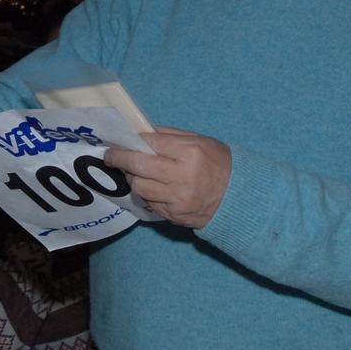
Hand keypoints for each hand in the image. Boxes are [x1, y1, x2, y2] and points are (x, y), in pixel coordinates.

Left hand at [103, 126, 231, 228]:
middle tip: (110, 156)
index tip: (117, 141)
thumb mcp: (199, 141)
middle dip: (119, 160)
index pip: (149, 144)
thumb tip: (139, 133)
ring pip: (139, 188)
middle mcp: (182, 177)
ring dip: (132, 178)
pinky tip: (150, 187)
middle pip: (138, 167)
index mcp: (189, 153)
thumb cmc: (219, 163)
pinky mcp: (175, 216)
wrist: (240, 197)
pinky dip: (146, 194)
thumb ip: (168, 136)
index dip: (130, 142)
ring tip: (134, 172)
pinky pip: (150, 204)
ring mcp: (178, 200)